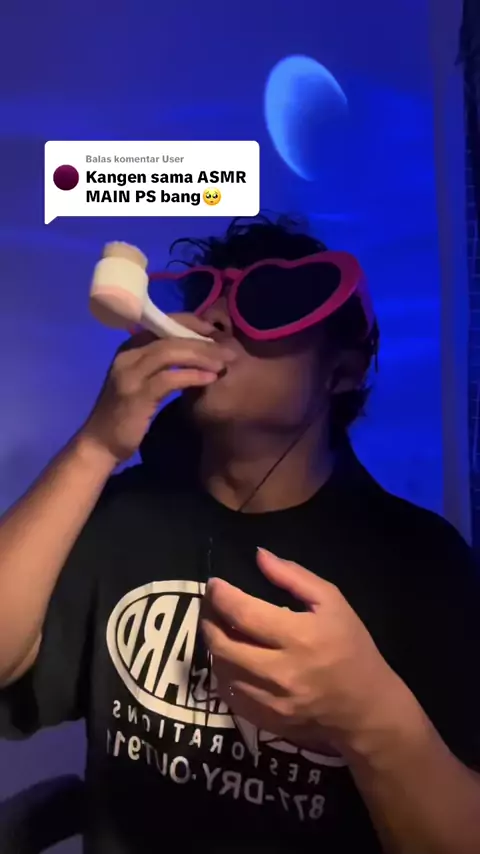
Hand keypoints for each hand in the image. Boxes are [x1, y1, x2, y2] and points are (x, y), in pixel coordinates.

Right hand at [80, 314, 234, 463]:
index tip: (215, 331)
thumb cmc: (126, 414)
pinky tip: (209, 379)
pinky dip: (192, 376)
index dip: (191, 323)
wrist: (100, 444)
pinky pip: (169, 379)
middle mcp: (127, 355)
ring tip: (223, 363)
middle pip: (170, 336)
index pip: (163, 324)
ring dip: (201, 356)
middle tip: (228, 350)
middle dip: (202, 341)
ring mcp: (130, 374)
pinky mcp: (136, 395)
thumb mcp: (142, 382)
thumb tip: (195, 352)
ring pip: (170, 352)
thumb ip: (160, 365)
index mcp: (129, 348)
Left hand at [201, 548, 404, 755]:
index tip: (215, 585)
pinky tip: (231, 658)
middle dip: (208, 619)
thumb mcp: (332, 602)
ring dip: (213, 645)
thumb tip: (259, 555)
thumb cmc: (351, 648)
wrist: (366, 709)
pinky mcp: (264, 721)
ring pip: (220, 670)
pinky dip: (223, 672)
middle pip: (222, 644)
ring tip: (219, 628)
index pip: (243, 613)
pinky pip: (228, 694)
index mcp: (299, 637)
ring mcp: (270, 701)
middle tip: (210, 605)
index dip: (220, 596)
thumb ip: (293, 576)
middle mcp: (280, 672)